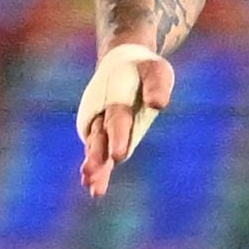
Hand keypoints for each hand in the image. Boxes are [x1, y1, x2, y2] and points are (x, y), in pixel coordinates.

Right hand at [77, 44, 176, 197]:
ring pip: (96, 147)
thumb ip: (156, 86)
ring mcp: (100, 123)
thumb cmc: (143, 69)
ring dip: (94, 166)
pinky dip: (97, 167)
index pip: (118, 120)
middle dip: (97, 156)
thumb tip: (159, 104)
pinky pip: (99, 151)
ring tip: (90, 184)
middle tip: (92, 174)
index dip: (118, 138)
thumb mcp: (155, 70)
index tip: (119, 157)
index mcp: (115, 98)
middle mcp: (103, 113)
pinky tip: (92, 185)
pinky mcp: (103, 132)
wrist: (123, 63)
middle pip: (100, 137)